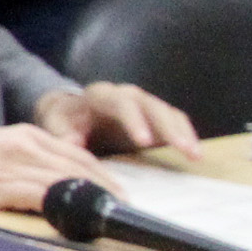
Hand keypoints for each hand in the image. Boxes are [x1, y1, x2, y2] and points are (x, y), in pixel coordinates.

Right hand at [0, 123, 114, 213]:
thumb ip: (23, 162)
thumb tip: (50, 186)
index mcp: (23, 135)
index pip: (76, 154)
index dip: (103, 175)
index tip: (119, 192)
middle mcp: (24, 145)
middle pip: (79, 167)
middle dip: (106, 188)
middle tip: (124, 208)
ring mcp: (12, 164)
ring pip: (65, 180)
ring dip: (91, 198)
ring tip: (108, 214)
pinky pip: (41, 195)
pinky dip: (63, 205)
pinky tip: (76, 215)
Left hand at [36, 81, 202, 159]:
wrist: (70, 111)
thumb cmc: (64, 119)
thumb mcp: (55, 124)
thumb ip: (62, 133)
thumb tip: (72, 144)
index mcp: (102, 96)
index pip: (122, 104)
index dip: (135, 121)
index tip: (144, 141)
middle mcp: (127, 96)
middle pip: (153, 106)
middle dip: (169, 127)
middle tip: (183, 148)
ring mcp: (144, 105)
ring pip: (169, 113)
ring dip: (184, 132)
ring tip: (195, 155)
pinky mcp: (154, 117)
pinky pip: (175, 122)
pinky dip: (186, 135)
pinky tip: (195, 153)